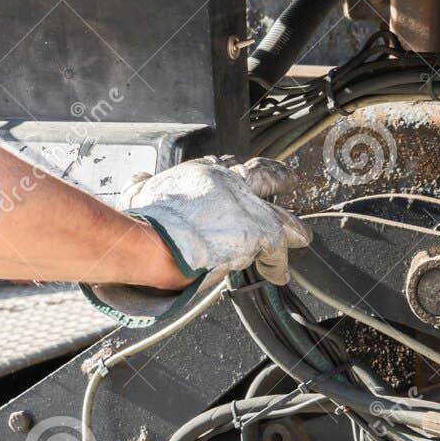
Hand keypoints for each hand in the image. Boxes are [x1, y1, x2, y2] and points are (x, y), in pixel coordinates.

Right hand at [85, 156, 312, 323]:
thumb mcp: (139, 192)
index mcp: (202, 174)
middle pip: (261, 175)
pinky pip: (278, 249)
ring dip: (291, 225)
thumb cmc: (145, 221)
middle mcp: (229, 184)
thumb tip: (138, 179)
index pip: (226, 167)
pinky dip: (278, 264)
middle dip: (275, 178)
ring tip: (301, 234)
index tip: (237, 176)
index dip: (234, 174)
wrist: (156, 240)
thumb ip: (143, 185)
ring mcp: (247, 207)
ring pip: (279, 214)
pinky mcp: (258, 232)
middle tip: (286, 180)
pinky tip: (280, 274)